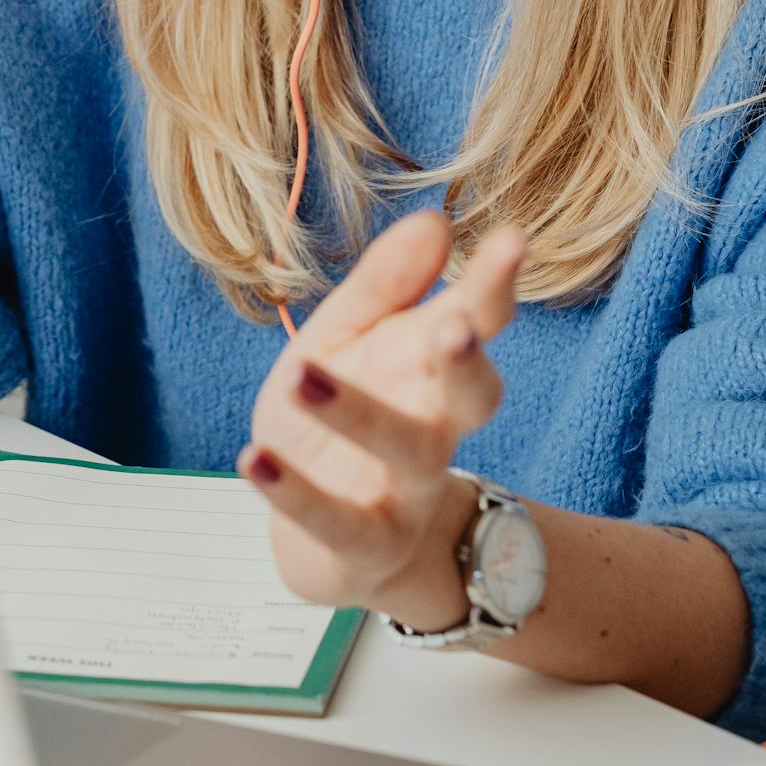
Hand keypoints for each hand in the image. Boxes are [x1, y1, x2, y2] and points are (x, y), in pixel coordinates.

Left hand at [238, 209, 528, 621]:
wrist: (340, 544)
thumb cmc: (346, 419)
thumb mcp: (351, 338)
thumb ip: (386, 283)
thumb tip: (435, 220)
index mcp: (434, 367)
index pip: (478, 321)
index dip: (495, 284)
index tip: (512, 240)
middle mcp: (436, 427)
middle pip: (472, 396)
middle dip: (467, 362)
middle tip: (455, 326)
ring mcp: (406, 492)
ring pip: (407, 455)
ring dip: (358, 415)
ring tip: (301, 378)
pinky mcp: (364, 545)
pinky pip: (337, 523)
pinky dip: (295, 493)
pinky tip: (253, 460)